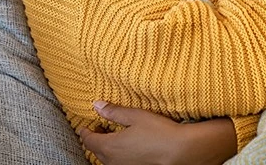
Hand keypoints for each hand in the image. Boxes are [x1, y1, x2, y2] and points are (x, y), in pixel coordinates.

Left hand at [80, 101, 235, 164]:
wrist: (180, 151)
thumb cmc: (159, 132)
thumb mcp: (135, 116)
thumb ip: (114, 112)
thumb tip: (97, 105)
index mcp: (110, 146)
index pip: (88, 140)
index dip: (85, 131)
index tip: (86, 125)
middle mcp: (113, 161)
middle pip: (95, 150)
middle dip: (95, 138)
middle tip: (99, 127)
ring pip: (106, 158)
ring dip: (105, 147)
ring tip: (113, 135)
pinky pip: (117, 162)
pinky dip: (115, 154)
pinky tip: (126, 146)